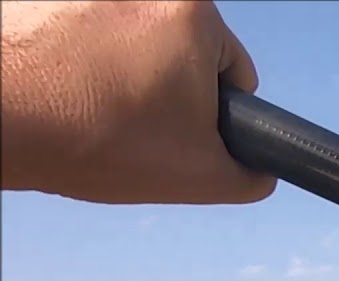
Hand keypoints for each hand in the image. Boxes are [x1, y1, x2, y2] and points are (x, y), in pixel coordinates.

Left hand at [1, 1, 275, 203]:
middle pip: (180, 54)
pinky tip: (61, 93)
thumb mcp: (197, 175)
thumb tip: (260, 171)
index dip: (212, 116)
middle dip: (163, 92)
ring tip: (90, 112)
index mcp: (194, 15)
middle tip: (130, 129)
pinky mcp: (49, 1)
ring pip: (129, 46)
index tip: (173, 135)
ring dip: (120, 78)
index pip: (235, 74)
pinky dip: (77, 63)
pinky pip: (83, 35)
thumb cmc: (93, 137)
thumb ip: (248, 175)